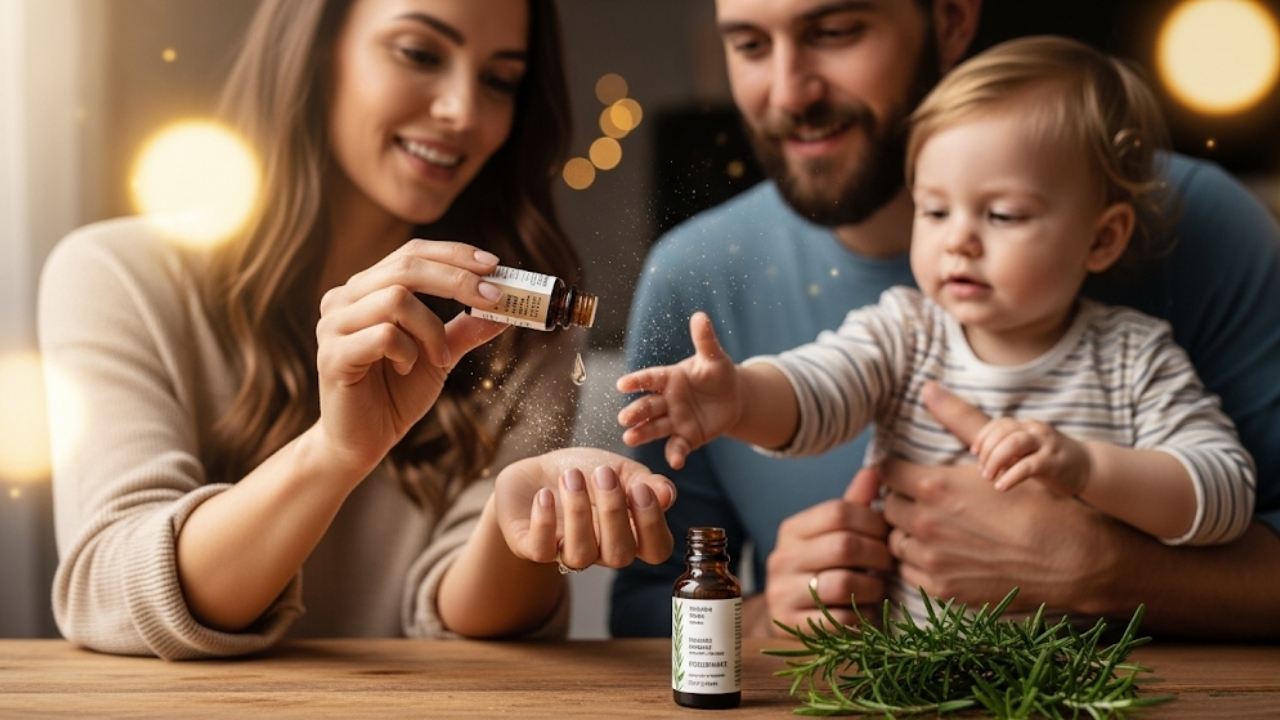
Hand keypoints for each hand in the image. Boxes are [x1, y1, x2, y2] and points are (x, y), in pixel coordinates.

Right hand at [314, 240, 508, 473]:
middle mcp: (345, 298)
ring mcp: (334, 325)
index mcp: (367, 289)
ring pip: (396, 299)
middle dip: (457, 279)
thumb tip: (507, 308)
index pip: (412, 253)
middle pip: (406, 266)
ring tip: (438, 357)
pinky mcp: (333, 355)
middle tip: (493, 297)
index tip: (494, 265)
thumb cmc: (395, 394)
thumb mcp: (440, 356)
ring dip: (431, 329)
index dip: (454, 254)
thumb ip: (466, 329)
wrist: (362, 442)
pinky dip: (408, 352)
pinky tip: (405, 370)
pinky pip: (383, 336)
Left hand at [495, 448, 676, 570]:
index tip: (640, 487)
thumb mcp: (620, 470)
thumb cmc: (585, 472)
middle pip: (619, 555)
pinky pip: (540, 550)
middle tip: (603, 473)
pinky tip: (544, 495)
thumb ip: (645, 482)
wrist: (537, 469)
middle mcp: (601, 550)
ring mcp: (566, 552)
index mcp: (630, 533)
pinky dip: (543, 522)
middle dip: (613, 512)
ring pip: (580, 555)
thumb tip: (668, 494)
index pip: (655, 549)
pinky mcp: (531, 547)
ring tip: (571, 476)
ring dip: (578, 512)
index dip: (652, 524)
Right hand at [616, 312, 742, 468]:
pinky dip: (675, 454)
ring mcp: (675, 420)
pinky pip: (678, 446)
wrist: (733, 398)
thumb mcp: (715, 357)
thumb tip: (700, 316)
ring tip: (629, 438)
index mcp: (670, 378)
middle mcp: (667, 400)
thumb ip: (705, 340)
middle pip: (648, 406)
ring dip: (643, 433)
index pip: (650, 379)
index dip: (637, 381)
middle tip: (624, 418)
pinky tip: (675, 462)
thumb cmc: (719, 373)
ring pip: (655, 427)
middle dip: (636, 412)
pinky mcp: (686, 438)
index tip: (622, 384)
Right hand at [760, 470, 891, 634]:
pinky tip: (866, 613)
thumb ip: (855, 505)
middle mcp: (781, 559)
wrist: (790, 619)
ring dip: (873, 587)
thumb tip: (877, 469)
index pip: (838, 511)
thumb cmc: (823, 570)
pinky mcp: (792, 626)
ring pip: (844, 584)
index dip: (873, 521)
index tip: (887, 534)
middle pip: (844, 546)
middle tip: (890, 563)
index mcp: (792, 530)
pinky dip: (863, 618)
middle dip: (878, 555)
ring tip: (877, 588)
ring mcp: (782, 594)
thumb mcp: (834, 536)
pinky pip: (840, 620)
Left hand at [880, 382, 1111, 612]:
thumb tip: (928, 387)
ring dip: (908, 532)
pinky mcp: (941, 589)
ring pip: (896, 540)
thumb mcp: (998, 455)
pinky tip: (943, 554)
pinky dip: (919, 562)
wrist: (1073, 560)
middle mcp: (925, 523)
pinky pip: (909, 570)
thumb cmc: (1038, 504)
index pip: (886, 472)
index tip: (908, 474)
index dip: (896, 471)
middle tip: (925, 502)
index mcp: (934, 486)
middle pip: (888, 506)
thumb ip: (959, 421)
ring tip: (936, 529)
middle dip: (903, 501)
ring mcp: (931, 560)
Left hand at [971, 417, 1091, 494]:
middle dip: (987, 451)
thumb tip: (982, 461)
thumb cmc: (1050, 460)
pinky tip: (1001, 487)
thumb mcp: (1029, 450)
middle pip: (1003, 433)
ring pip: (1013, 444)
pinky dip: (1010, 477)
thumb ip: (1009, 450)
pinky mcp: (1052, 463)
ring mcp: (1046, 445)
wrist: (1088, 467)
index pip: (999, 424)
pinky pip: (1026, 467)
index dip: (983, 437)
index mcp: (1028, 426)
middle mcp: (1036, 431)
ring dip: (995, 460)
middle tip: (983, 471)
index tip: (975, 453)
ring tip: (988, 477)